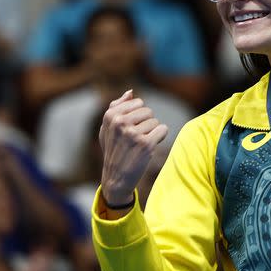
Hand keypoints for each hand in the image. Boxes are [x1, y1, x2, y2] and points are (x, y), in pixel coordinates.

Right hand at [99, 90, 168, 206]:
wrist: (115, 177)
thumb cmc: (114, 150)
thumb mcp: (108, 128)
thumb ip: (117, 107)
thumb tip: (131, 92)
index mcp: (110, 115)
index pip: (137, 102)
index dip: (138, 116)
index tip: (130, 129)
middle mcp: (120, 122)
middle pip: (148, 111)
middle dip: (146, 124)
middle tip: (136, 138)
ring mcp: (132, 133)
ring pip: (156, 122)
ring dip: (152, 133)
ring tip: (140, 144)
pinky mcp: (145, 144)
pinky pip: (163, 130)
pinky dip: (160, 137)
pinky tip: (150, 147)